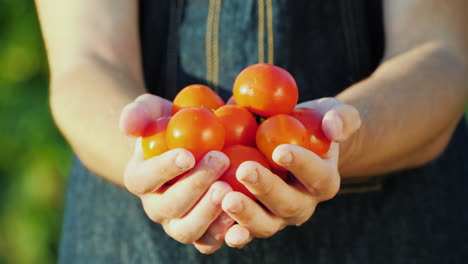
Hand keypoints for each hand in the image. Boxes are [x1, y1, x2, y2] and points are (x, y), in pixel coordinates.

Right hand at [120, 94, 234, 253]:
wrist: (194, 145)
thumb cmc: (171, 125)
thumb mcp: (153, 111)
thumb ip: (138, 114)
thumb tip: (128, 126)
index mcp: (140, 179)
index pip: (144, 179)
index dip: (164, 169)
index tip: (187, 154)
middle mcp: (157, 206)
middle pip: (170, 207)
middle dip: (195, 185)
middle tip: (220, 160)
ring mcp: (179, 222)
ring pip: (188, 230)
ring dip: (208, 212)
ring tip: (229, 188)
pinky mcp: (203, 233)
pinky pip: (209, 242)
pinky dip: (225, 233)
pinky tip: (241, 216)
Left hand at [220, 97, 360, 247]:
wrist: (289, 142)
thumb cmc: (311, 124)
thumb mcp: (331, 113)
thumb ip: (341, 117)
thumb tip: (333, 127)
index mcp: (323, 180)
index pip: (317, 175)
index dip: (301, 164)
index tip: (280, 150)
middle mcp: (302, 204)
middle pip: (287, 204)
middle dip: (267, 189)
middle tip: (245, 170)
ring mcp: (276, 216)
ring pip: (264, 224)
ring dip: (245, 214)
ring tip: (225, 197)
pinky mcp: (252, 220)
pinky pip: (241, 230)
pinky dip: (227, 229)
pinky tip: (212, 215)